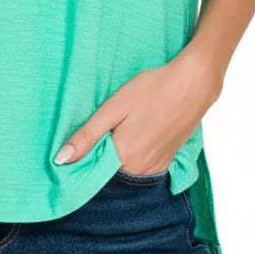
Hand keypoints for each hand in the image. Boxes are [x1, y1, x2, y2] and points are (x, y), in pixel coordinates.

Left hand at [53, 47, 221, 172]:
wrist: (194, 84)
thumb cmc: (152, 90)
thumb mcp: (114, 108)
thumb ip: (87, 136)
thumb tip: (61, 160)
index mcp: (123, 157)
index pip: (92, 169)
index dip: (84, 154)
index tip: (82, 138)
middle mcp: (140, 169)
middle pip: (109, 168)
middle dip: (102, 151)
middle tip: (108, 121)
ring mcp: (156, 166)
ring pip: (126, 166)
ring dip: (120, 151)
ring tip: (126, 123)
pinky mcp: (167, 160)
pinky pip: (142, 164)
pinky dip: (136, 151)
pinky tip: (140, 128)